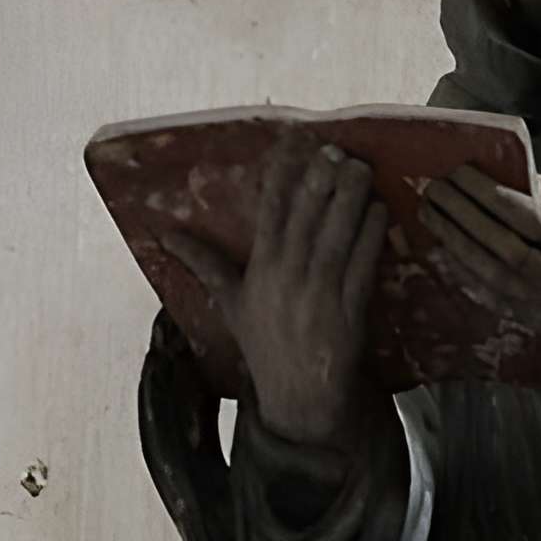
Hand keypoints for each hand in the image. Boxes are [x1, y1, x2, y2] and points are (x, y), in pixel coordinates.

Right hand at [160, 139, 387, 447]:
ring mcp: (320, 293)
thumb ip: (202, 262)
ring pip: (336, 235)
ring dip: (350, 198)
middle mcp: (288, 276)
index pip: (270, 210)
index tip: (293, 144)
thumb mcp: (230, 302)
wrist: (298, 397)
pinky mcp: (350, 310)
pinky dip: (370, 235)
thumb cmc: (265, 346)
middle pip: (306, 216)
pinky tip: (378, 210)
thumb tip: (162, 234)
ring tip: (361, 168)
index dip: (283, 174)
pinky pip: (362, 265)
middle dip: (322, 178)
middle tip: (336, 148)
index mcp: (260, 269)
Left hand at [418, 169, 540, 358]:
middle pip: (502, 248)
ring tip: (433, 218)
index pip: (526, 217)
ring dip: (457, 247)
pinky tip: (451, 257)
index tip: (460, 172)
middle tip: (434, 190)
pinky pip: (501, 304)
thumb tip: (515, 179)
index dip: (486, 194)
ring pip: (494, 280)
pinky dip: (471, 280)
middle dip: (461, 217)